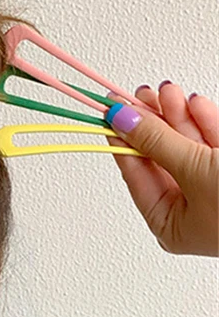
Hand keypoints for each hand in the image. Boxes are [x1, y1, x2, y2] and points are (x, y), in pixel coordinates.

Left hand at [106, 84, 217, 256]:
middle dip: (153, 122)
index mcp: (170, 225)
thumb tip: (121, 120)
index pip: (136, 176)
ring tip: (165, 91)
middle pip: (161, 158)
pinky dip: (206, 122)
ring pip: (188, 147)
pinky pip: (215, 145)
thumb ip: (158, 142)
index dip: (121, 142)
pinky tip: (194, 103)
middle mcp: (191, 210)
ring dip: (178, 116)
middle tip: (137, 95)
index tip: (108, 114)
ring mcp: (215, 191)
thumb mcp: (194, 170)